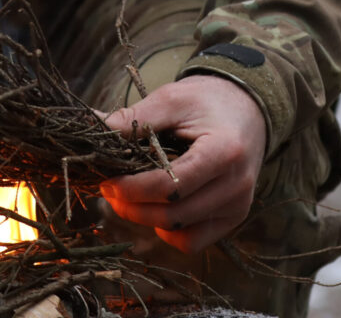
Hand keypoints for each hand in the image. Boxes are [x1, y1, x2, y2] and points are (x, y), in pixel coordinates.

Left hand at [99, 75, 265, 253]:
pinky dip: (168, 231)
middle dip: (132, 207)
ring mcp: (238, 205)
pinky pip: (193, 241)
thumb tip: (93, 126)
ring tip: (126, 198)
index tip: (106, 181)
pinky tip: (155, 208)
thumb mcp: (171, 99)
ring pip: (180, 231)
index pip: (170, 186)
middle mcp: (237, 185)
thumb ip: (135, 118)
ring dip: (145, 219)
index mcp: (225, 152)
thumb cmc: (207, 101)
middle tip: (108, 190)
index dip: (132, 189)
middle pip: (172, 214)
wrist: (246, 108)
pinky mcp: (233, 217)